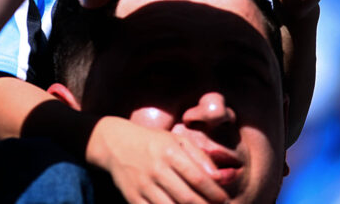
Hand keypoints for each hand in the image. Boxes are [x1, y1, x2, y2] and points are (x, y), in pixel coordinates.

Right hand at [90, 116, 227, 203]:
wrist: (115, 144)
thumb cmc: (152, 142)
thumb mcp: (176, 141)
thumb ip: (199, 157)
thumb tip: (220, 177)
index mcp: (169, 152)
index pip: (197, 177)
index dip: (214, 192)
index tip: (224, 200)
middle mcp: (156, 169)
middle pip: (187, 198)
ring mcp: (143, 186)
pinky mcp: (133, 199)